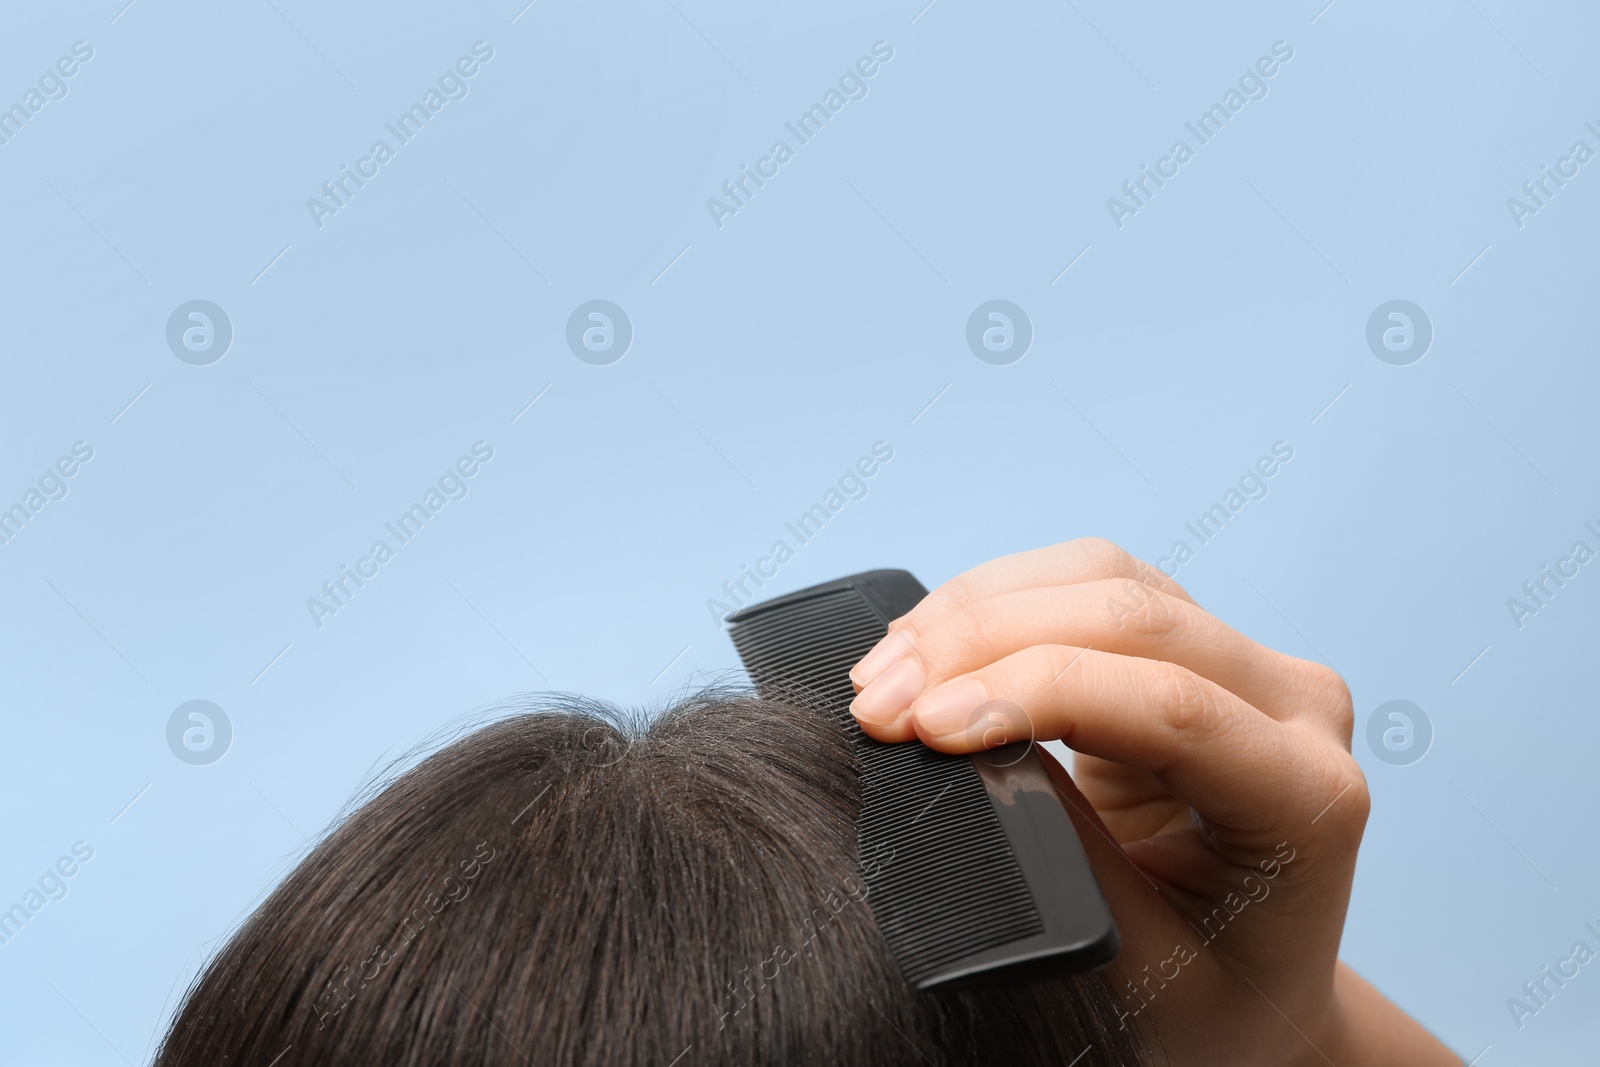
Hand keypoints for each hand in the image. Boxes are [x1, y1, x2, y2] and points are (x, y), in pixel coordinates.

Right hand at [847, 539, 1456, 1066]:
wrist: (1255, 987)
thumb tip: (969, 753)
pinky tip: (927, 645)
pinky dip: (992, 604)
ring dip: (975, 611)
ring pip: (1100, 578)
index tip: (922, 727)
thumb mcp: (1142, 966)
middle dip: (982, 644)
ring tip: (884, 673)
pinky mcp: (1186, 642)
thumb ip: (1070, 856)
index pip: (1172, 705)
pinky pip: (1084, 584)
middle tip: (876, 703)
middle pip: (1132, 616)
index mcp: (1310, 797)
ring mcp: (1245, 661)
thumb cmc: (1212, 998)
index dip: (1034, 693)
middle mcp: (1296, 704)